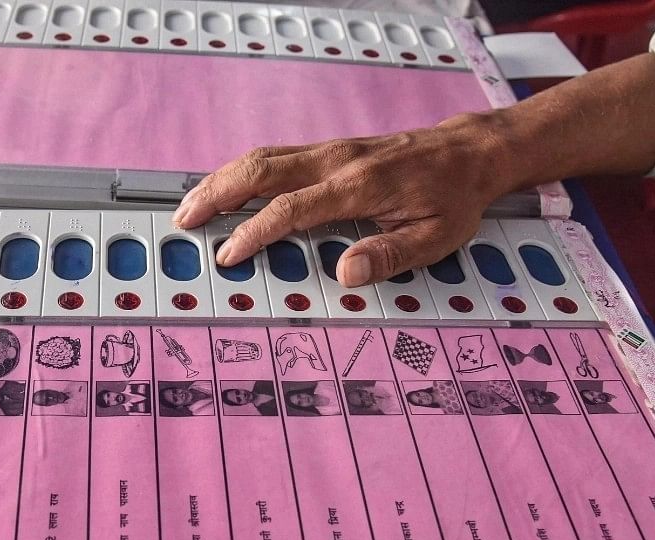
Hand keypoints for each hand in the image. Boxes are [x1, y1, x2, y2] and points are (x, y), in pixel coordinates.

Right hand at [171, 112, 516, 287]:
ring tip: (191, 207)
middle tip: (184, 222)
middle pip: (261, 170)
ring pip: (261, 158)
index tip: (229, 255)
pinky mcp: (327, 150)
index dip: (255, 232)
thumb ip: (389, 255)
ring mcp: (329, 151)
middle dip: (216, 195)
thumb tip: (344, 275)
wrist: (469, 152)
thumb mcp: (437, 237)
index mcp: (359, 186)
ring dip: (221, 180)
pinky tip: (225, 190)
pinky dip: (240, 173)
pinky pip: (274, 157)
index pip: (292, 208)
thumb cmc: (453, 198)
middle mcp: (336, 161)